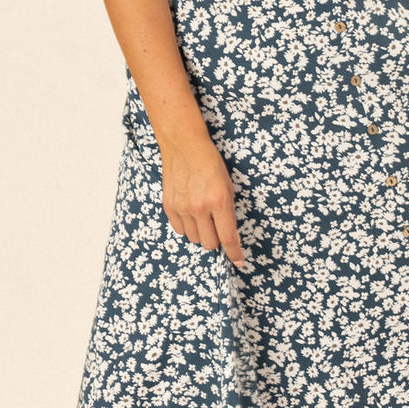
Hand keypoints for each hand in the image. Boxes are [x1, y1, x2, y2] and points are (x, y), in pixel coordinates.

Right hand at [157, 127, 247, 268]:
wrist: (185, 145)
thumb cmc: (211, 164)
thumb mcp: (229, 186)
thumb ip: (229, 212)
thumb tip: (229, 235)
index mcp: (219, 201)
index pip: (228, 238)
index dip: (235, 253)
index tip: (239, 262)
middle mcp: (200, 207)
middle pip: (209, 244)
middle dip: (216, 240)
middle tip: (217, 227)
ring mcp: (182, 207)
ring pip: (194, 239)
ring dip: (201, 233)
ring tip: (202, 216)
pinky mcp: (169, 205)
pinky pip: (179, 230)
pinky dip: (187, 227)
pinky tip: (190, 213)